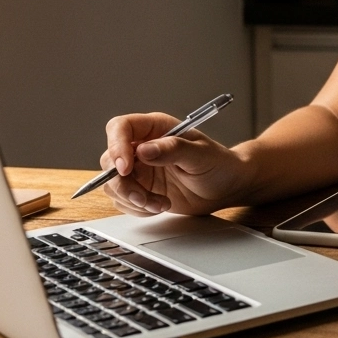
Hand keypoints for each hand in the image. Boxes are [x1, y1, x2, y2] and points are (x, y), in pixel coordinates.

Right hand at [98, 113, 251, 216]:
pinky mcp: (140, 189)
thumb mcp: (201, 155)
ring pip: (113, 184)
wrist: (226, 187)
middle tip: (144, 198)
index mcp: (155, 129)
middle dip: (124, 184)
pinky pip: (123, 201)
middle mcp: (142, 147)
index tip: (125, 168)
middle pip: (110, 161)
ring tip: (160, 204)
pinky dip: (138, 209)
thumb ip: (173, 150)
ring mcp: (139, 170)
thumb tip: (144, 150)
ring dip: (133, 199)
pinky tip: (160, 206)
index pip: (120, 127)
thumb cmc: (219, 164)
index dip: (116, 146)